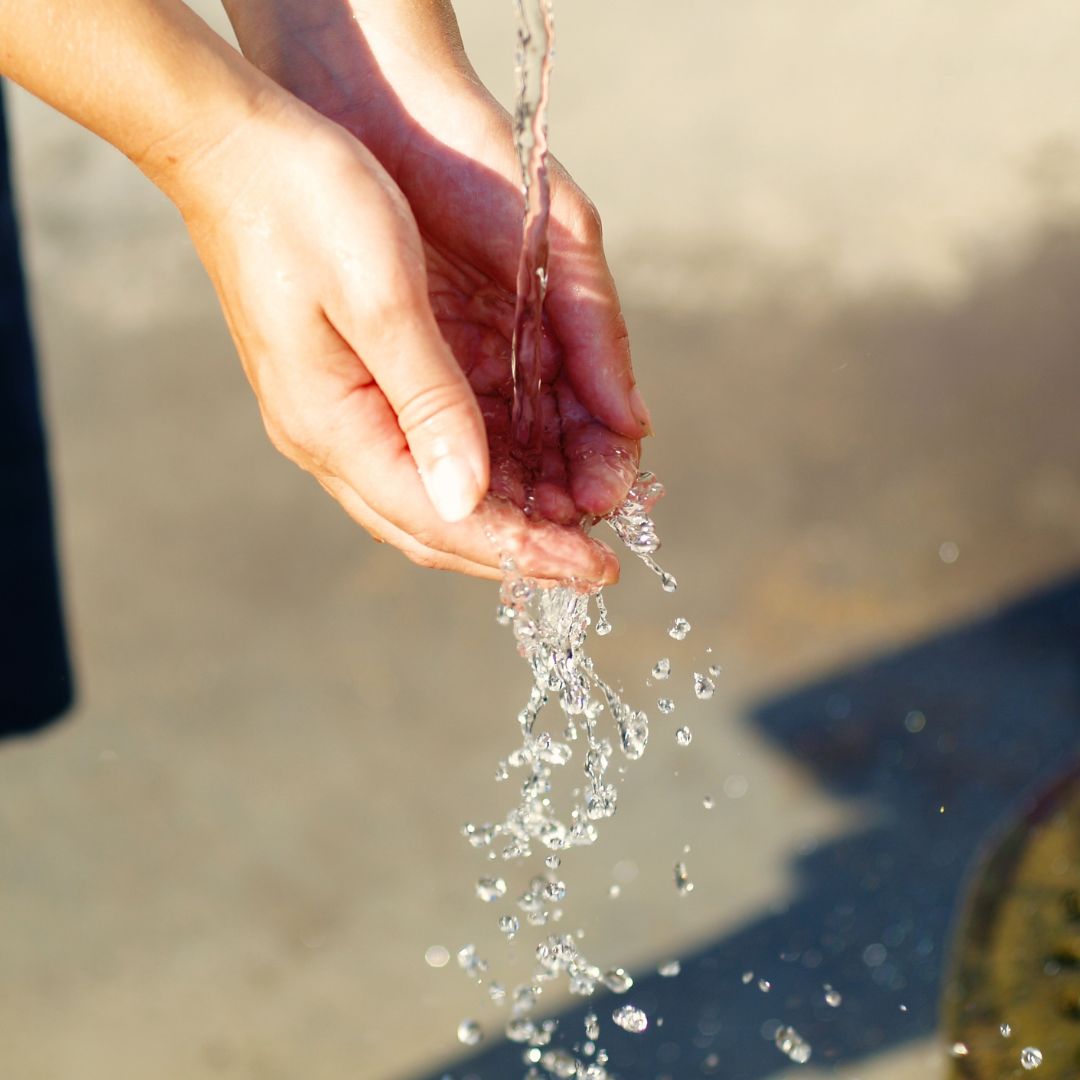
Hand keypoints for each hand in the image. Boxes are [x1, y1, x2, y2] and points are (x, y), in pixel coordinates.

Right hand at [221, 1, 651, 580]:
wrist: (233, 146)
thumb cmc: (305, 203)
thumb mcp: (381, 298)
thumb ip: (429, 403)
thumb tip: (469, 500)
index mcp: (333, 425)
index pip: (442, 520)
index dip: (523, 551)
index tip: (595, 570)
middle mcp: (330, 437)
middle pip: (436, 527)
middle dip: (520, 550)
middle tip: (594, 564)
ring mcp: (334, 416)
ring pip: (431, 497)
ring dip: (505, 517)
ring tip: (576, 523)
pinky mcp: (350, 388)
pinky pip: (422, 456)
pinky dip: (482, 474)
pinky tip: (527, 472)